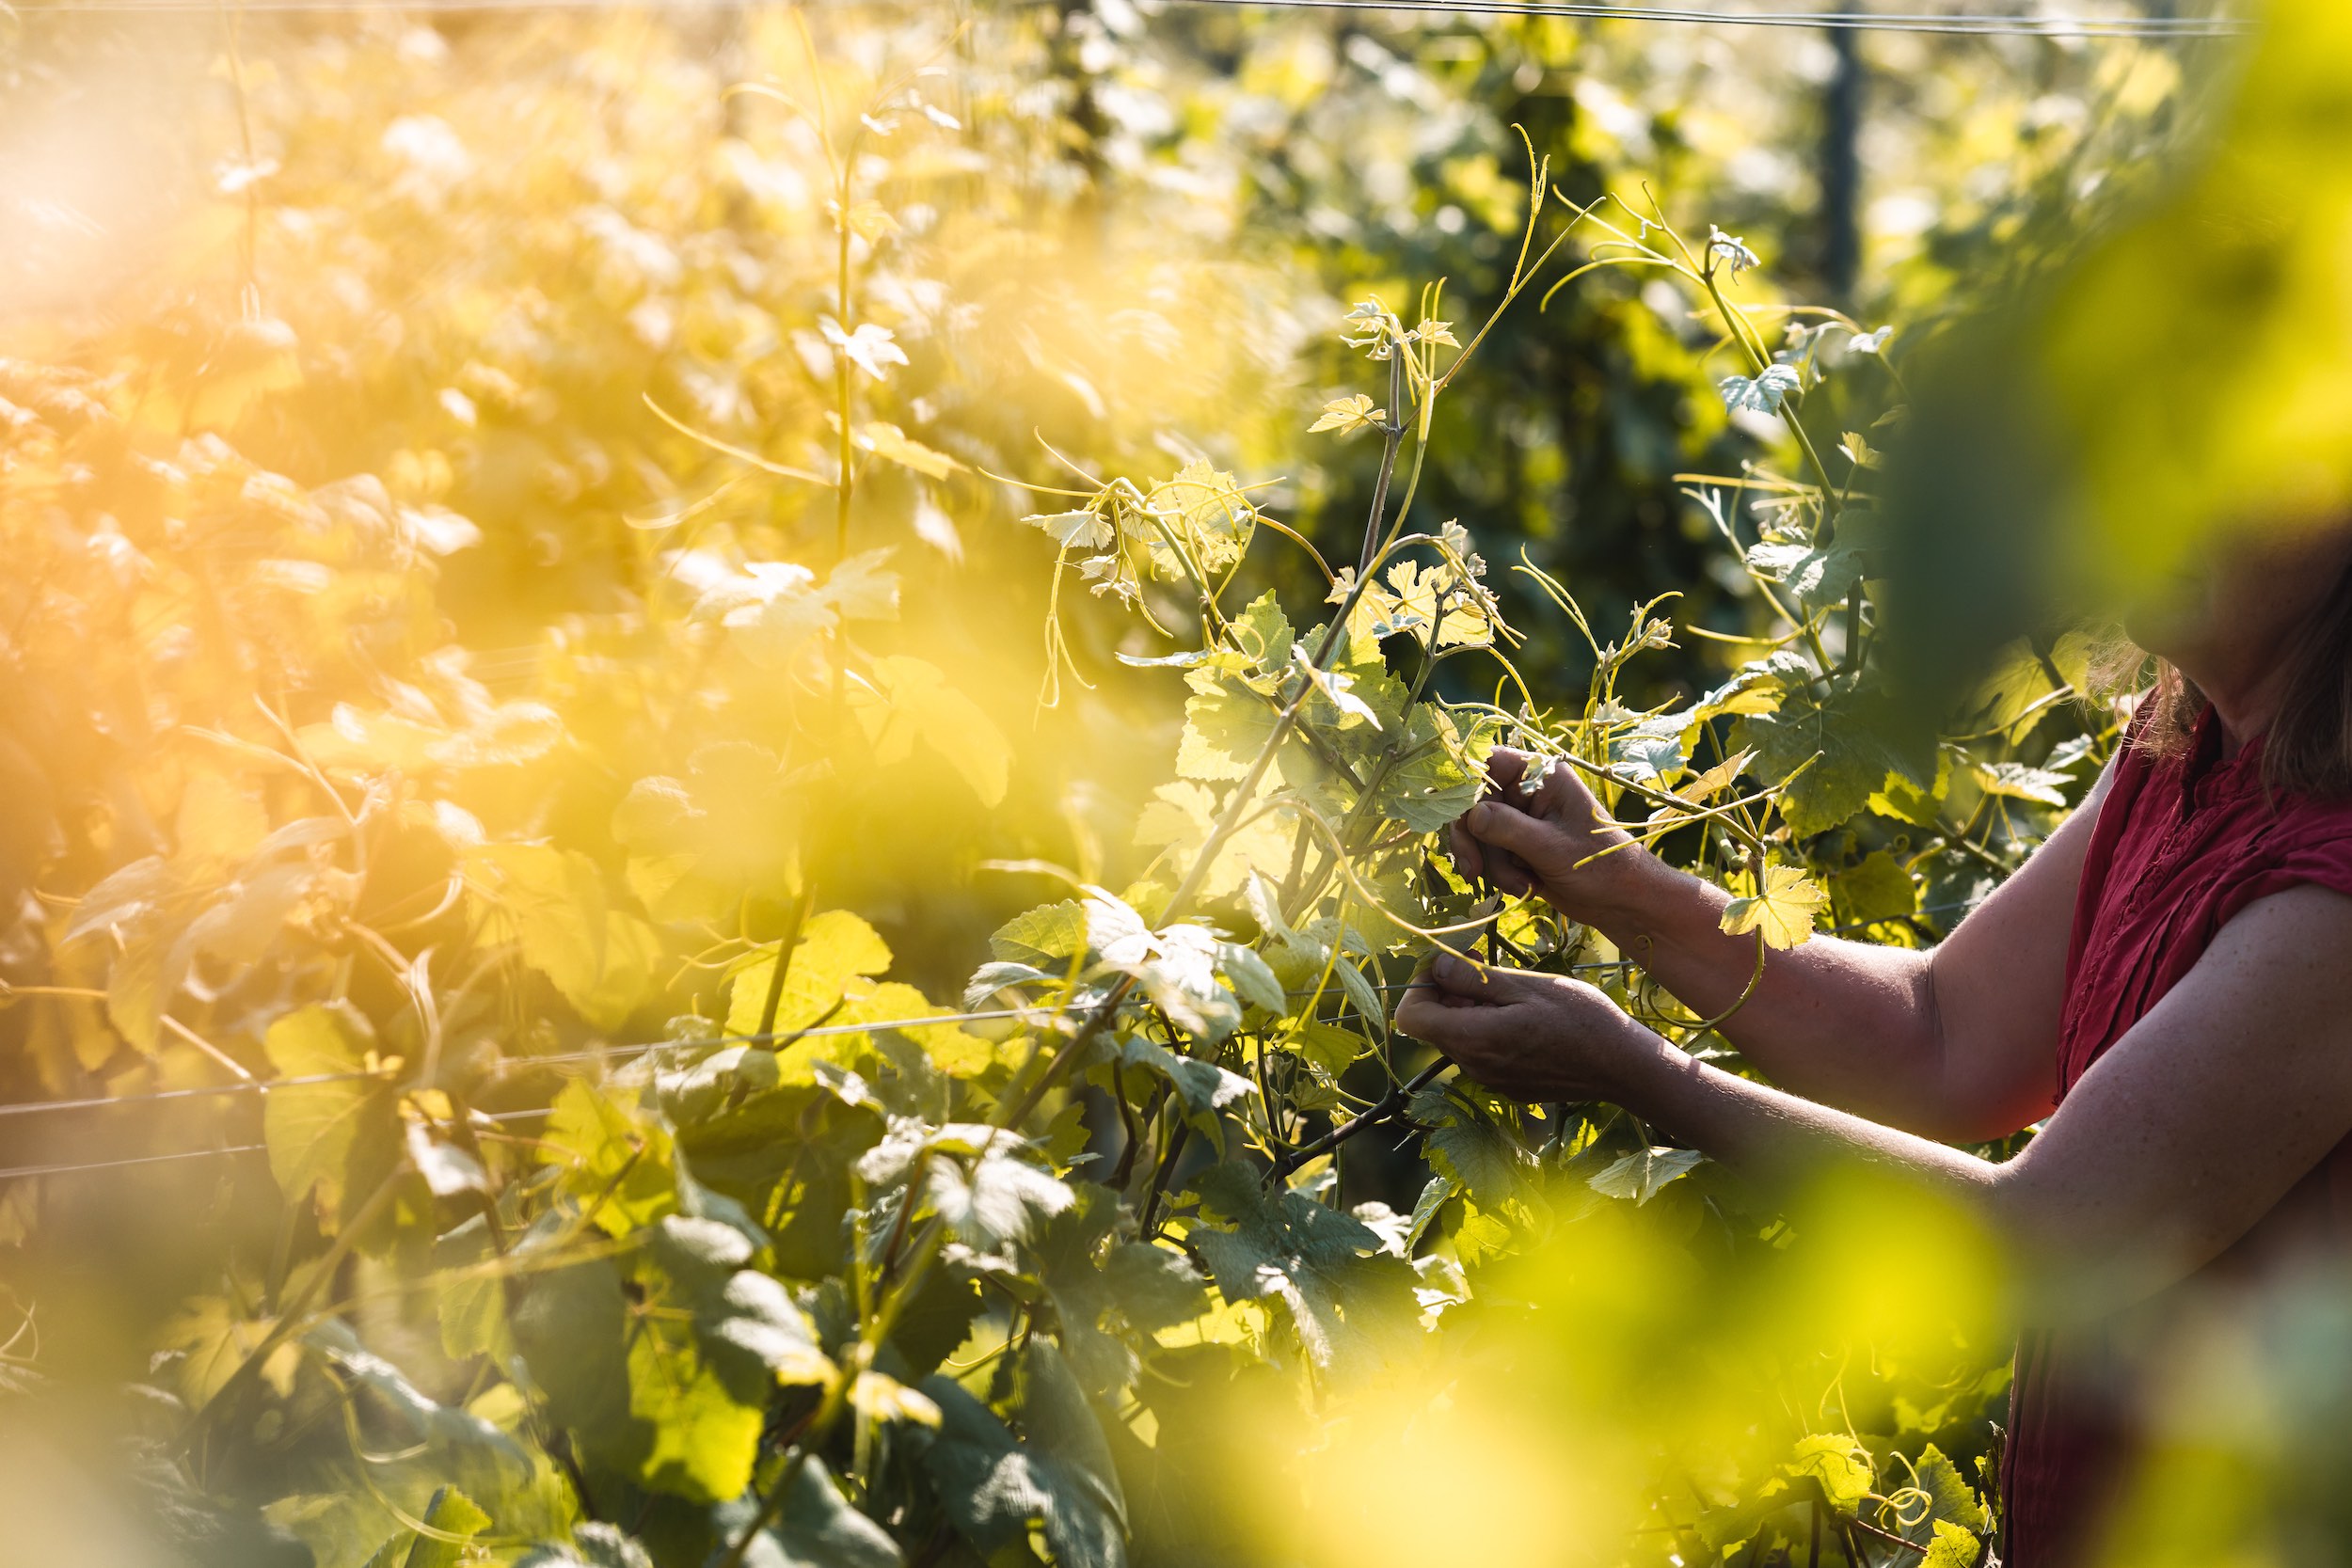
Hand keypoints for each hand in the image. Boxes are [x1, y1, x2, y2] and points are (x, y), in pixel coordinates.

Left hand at [1392, 952, 1664, 1102]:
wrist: (1623, 1066)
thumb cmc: (1580, 1018)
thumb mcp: (1526, 986)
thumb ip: (1473, 979)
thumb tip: (1434, 965)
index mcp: (1474, 1040)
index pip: (1410, 1017)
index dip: (1420, 985)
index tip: (1449, 964)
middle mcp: (1474, 1067)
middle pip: (1434, 1026)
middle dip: (1448, 994)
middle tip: (1483, 968)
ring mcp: (1491, 1081)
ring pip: (1458, 1038)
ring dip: (1470, 1011)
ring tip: (1511, 993)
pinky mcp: (1508, 1086)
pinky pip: (1481, 1053)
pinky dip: (1489, 1030)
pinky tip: (1524, 1018)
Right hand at [1452, 748, 1644, 920]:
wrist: (1620, 900)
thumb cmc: (1599, 865)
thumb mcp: (1552, 847)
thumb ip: (1508, 828)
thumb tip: (1471, 815)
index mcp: (1541, 776)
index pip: (1488, 762)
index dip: (1465, 784)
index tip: (1455, 817)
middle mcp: (1526, 791)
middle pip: (1473, 803)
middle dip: (1475, 841)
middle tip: (1475, 872)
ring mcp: (1520, 819)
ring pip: (1478, 833)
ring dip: (1491, 864)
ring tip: (1520, 886)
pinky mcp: (1516, 845)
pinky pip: (1487, 853)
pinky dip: (1497, 873)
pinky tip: (1522, 887)